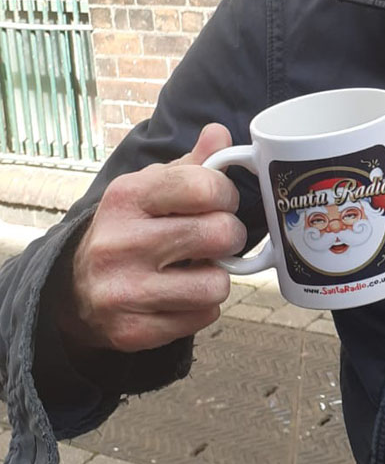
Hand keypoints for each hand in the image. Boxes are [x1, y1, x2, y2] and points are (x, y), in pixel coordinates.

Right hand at [63, 124, 247, 353]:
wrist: (76, 290)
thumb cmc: (129, 228)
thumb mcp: (151, 188)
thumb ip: (192, 163)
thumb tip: (219, 133)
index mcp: (126, 197)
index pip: (204, 186)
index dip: (226, 194)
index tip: (221, 202)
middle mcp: (119, 242)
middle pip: (220, 234)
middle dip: (230, 237)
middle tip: (216, 239)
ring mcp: (123, 291)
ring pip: (217, 284)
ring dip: (216, 277)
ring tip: (196, 270)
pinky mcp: (132, 330)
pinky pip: (204, 318)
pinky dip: (201, 308)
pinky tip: (180, 296)